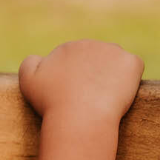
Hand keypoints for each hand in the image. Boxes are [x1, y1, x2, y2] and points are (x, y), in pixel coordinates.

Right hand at [18, 39, 143, 121]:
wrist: (79, 116)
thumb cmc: (51, 102)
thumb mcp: (27, 80)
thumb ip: (30, 62)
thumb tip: (40, 58)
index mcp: (67, 48)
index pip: (74, 61)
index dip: (73, 79)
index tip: (72, 95)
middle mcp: (90, 43)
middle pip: (94, 59)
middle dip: (92, 74)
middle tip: (87, 98)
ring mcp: (112, 51)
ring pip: (113, 62)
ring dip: (110, 74)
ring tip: (102, 97)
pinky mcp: (131, 62)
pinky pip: (132, 68)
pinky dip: (128, 79)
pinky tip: (117, 93)